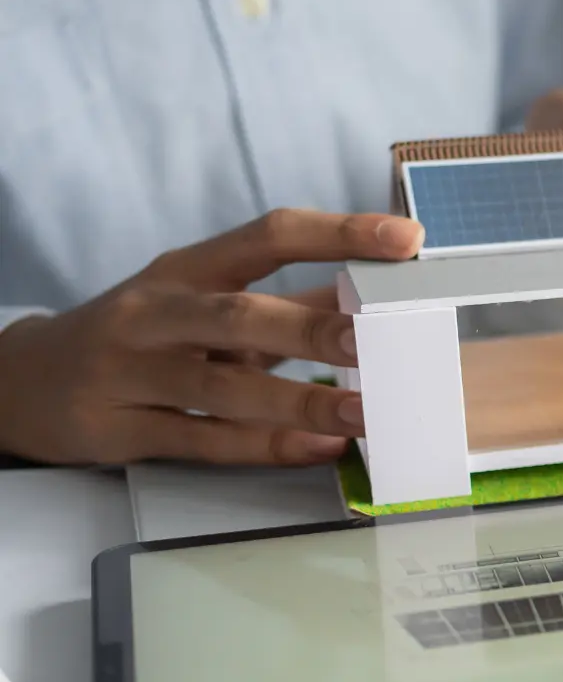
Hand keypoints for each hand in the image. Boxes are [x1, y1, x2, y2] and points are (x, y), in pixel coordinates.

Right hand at [0, 210, 423, 465]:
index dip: (339, 234)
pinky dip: (265, 446)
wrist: (26, 381)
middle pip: (240, 314)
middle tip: (378, 339)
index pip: (269, 236)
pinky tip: (320, 447)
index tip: (406, 240)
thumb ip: (289, 303)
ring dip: (300, 401)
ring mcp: (134, 372)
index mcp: (189, 269)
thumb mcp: (206, 304)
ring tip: (366, 413)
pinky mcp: (121, 428)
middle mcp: (158, 313)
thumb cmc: (143, 336)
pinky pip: (203, 439)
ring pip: (223, 386)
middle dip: (313, 326)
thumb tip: (377, 296)